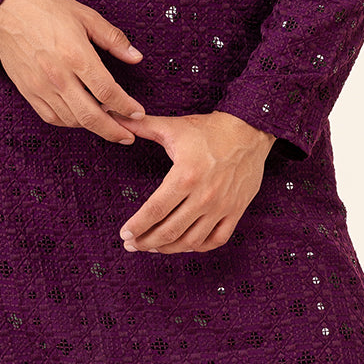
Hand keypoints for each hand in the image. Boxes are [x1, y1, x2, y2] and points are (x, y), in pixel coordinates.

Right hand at [0, 0, 146, 144]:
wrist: (7, 10)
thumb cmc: (47, 9)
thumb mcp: (86, 16)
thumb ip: (113, 39)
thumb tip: (136, 57)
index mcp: (76, 55)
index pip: (107, 91)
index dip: (126, 106)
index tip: (137, 112)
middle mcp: (58, 76)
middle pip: (91, 115)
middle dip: (113, 130)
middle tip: (128, 136)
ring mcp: (41, 86)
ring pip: (71, 120)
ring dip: (92, 127)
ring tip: (107, 123)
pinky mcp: (27, 91)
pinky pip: (51, 117)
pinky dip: (69, 123)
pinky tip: (80, 118)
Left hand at [118, 111, 275, 253]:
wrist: (249, 130)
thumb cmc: (209, 130)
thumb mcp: (174, 127)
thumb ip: (143, 126)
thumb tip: (114, 115)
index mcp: (185, 175)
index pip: (155, 210)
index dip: (137, 226)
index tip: (124, 234)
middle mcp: (204, 196)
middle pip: (170, 230)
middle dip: (146, 242)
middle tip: (132, 245)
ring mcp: (222, 206)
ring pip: (191, 241)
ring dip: (169, 248)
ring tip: (153, 247)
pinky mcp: (236, 211)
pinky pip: (216, 239)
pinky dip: (198, 247)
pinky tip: (184, 245)